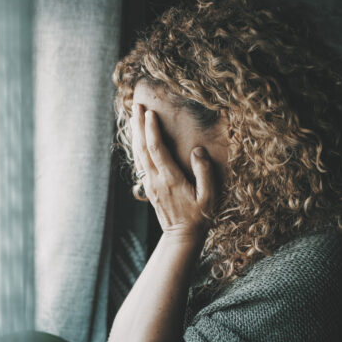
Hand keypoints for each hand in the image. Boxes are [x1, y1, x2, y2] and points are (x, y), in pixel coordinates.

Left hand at [131, 102, 217, 242]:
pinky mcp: (148, 187)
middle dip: (138, 125)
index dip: (151, 129)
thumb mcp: (209, 196)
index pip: (156, 149)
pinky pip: (139, 163)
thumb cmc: (200, 216)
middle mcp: (156, 180)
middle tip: (136, 105)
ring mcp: (150, 184)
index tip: (150, 112)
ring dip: (135, 133)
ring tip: (133, 115)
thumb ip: (204, 172)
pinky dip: (136, 147)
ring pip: (138, 154)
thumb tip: (197, 151)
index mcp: (170, 179)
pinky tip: (136, 138)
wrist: (182, 236)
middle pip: (142, 148)